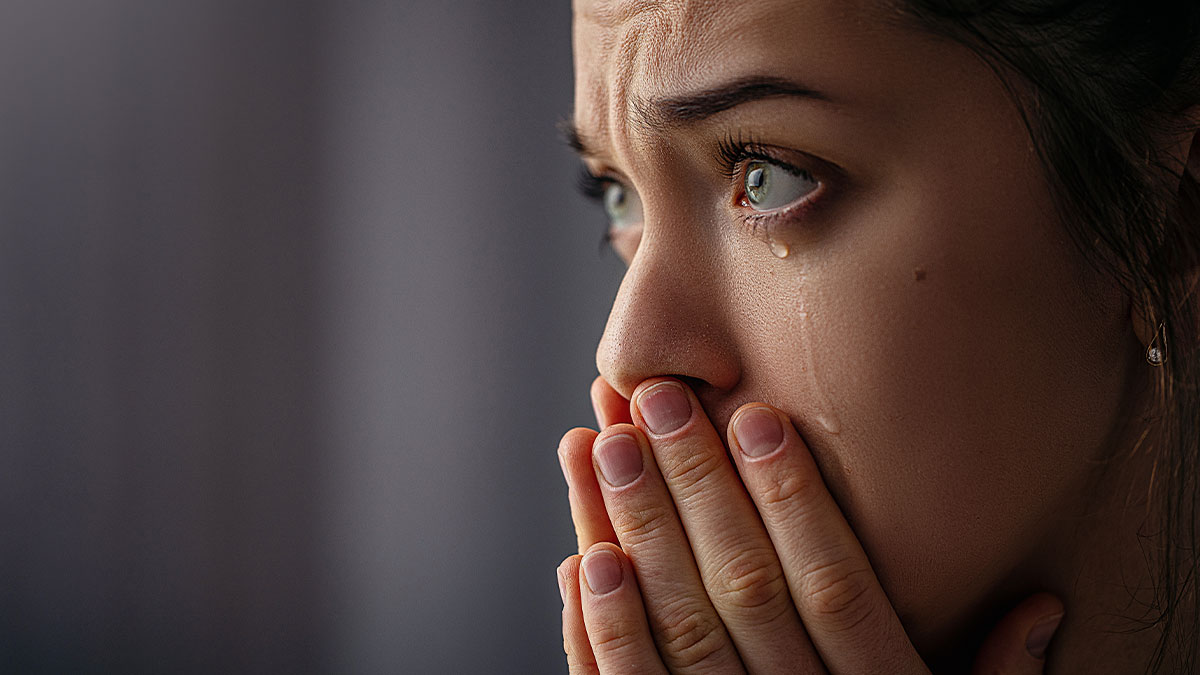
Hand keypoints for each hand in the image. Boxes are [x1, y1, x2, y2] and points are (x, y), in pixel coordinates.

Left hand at [556, 376, 1063, 673]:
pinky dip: (598, 633)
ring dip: (629, 536)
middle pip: (741, 591)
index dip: (791, 499)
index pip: (833, 585)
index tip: (755, 415)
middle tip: (654, 402)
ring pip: (673, 631)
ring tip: (599, 450)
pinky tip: (579, 561)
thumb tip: (1042, 610)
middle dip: (693, 490)